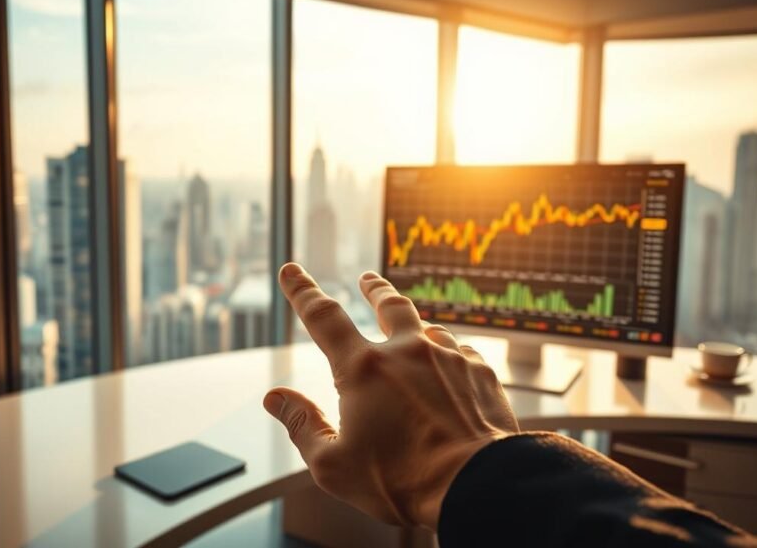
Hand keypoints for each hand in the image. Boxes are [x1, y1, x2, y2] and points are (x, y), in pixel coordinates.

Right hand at [263, 263, 519, 529]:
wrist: (477, 486)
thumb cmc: (401, 482)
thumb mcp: (334, 466)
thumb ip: (302, 426)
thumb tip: (275, 398)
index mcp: (363, 369)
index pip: (323, 317)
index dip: (302, 291)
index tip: (292, 271)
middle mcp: (407, 351)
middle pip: (388, 304)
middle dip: (374, 289)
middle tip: (367, 279)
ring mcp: (448, 358)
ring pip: (429, 327)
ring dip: (417, 327)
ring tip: (415, 331)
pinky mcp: (482, 373)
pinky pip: (461, 353)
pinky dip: (450, 357)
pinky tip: (452, 369)